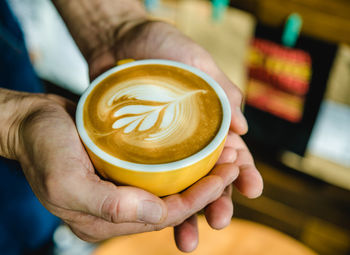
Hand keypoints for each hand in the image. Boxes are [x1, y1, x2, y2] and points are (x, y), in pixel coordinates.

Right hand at [8, 92, 239, 244]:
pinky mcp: (121, 169)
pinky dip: (180, 162)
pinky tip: (197, 149)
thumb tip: (157, 213)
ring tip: (224, 155)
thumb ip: (107, 204)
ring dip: (198, 173)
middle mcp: (118, 208)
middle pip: (173, 204)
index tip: (225, 175)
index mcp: (106, 219)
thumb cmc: (43, 147)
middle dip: (207, 187)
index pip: (164, 215)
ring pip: (170, 187)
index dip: (198, 199)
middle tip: (233, 163)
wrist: (31, 121)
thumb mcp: (65, 178)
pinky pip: (158, 171)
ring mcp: (120, 188)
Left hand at [87, 21, 262, 251]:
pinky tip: (153, 219)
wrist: (119, 41)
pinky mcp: (137, 152)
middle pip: (209, 179)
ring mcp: (163, 151)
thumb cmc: (163, 46)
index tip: (252, 189)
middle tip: (219, 221)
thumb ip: (222, 91)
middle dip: (217, 202)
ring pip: (179, 189)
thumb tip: (244, 128)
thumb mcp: (197, 62)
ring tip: (188, 240)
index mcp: (211, 124)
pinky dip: (152, 202)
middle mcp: (190, 142)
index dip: (244, 173)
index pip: (234, 154)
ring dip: (186, 215)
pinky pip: (147, 181)